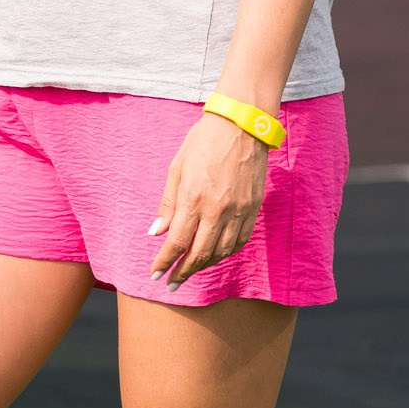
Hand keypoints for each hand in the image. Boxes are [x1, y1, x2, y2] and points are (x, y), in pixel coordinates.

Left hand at [149, 116, 269, 286]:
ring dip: (204, 266)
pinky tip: (216, 255)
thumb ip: (168, 203)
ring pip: (221, 252)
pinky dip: (226, 253)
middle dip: (183, 272)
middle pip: (199, 254)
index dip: (165, 262)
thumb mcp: (177, 167)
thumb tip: (157, 232)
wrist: (242, 125)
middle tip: (171, 283)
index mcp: (194, 198)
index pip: (177, 242)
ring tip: (191, 270)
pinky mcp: (253, 208)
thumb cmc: (204, 141)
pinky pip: (240, 240)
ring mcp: (238, 210)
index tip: (156, 274)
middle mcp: (217, 209)